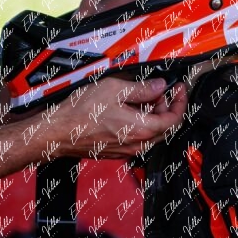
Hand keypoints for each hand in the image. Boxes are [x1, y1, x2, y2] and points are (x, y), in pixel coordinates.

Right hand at [50, 76, 186, 158]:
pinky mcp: (116, 152)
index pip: (174, 119)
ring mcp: (126, 151)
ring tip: (139, 97)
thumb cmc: (81, 113)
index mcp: (142, 129)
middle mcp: (137, 144)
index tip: (178, 89)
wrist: (58, 132)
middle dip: (165, 106)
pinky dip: (138, 123)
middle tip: (157, 90)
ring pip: (150, 133)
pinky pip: (136, 138)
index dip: (180, 101)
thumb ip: (142, 88)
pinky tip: (126, 110)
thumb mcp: (115, 89)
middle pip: (164, 127)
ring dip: (151, 115)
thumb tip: (159, 86)